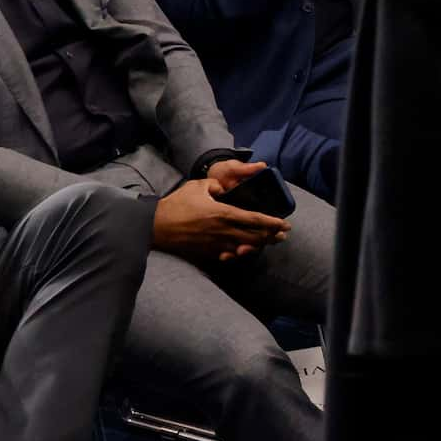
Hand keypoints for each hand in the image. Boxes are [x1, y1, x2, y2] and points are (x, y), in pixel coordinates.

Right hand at [152, 162, 292, 261]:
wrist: (156, 226)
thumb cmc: (177, 204)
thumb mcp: (198, 186)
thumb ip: (216, 185)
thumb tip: (224, 188)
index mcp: (223, 213)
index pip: (254, 220)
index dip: (272, 223)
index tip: (285, 224)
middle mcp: (222, 231)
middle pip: (254, 237)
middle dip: (271, 236)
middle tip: (283, 235)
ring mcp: (215, 244)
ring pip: (244, 248)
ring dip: (258, 245)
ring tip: (268, 242)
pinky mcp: (207, 252)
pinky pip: (228, 255)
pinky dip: (239, 254)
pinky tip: (244, 251)